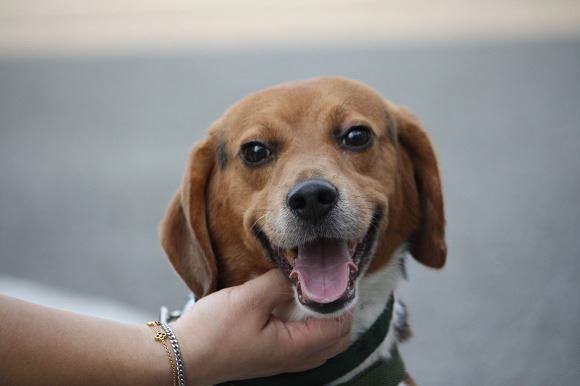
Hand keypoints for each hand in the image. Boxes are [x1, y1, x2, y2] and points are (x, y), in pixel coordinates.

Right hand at [172, 269, 351, 385]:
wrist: (183, 357)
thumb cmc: (214, 333)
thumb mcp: (249, 299)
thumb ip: (279, 284)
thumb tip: (299, 274)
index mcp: (295, 348)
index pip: (339, 327)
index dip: (343, 301)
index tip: (337, 278)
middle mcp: (294, 358)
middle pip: (335, 338)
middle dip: (337, 311)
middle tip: (327, 284)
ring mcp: (282, 359)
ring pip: (319, 341)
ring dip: (321, 318)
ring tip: (310, 292)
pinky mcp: (269, 355)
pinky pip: (301, 342)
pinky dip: (305, 324)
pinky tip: (289, 304)